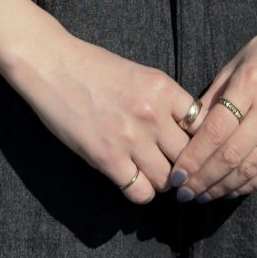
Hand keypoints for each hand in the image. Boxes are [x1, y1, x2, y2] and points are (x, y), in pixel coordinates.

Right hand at [9, 30, 195, 204]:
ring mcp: (131, 138)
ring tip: (151, 173)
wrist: (53, 65)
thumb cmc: (94, 68)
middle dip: (184, 164)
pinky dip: (141, 192)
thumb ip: (164, 100)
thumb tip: (186, 129)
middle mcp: (152, 113)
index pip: (203, 126)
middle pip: (189, 156)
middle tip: (173, 165)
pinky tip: (132, 179)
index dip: (200, 140)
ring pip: (169, 179)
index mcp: (163, 88)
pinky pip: (142, 193)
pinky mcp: (108, 159)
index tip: (190, 145)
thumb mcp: (140, 74)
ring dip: (163, 180)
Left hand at [168, 14, 256, 201]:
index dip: (193, 158)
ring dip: (224, 187)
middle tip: (184, 193)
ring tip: (203, 195)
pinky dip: (251, 185)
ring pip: (253, 169)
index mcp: (251, 82)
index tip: (176, 174)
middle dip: (204, 178)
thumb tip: (185, 137)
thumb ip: (211, 101)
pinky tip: (231, 190)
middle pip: (232, 154)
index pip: (215, 131)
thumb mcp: (232, 67)